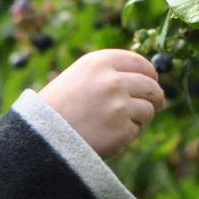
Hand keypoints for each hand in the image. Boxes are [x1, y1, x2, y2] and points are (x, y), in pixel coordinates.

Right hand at [37, 49, 164, 158]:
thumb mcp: (80, 75)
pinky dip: (127, 134)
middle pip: (151, 86)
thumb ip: (110, 71)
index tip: (153, 81)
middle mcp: (112, 81)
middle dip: (156, 96)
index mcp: (100, 62)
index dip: (151, 74)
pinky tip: (107, 135)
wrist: (41, 136)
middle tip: (157, 103)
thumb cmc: (59, 106)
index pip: (141, 63)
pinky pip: (137, 130)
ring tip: (118, 122)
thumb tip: (148, 78)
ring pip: (148, 109)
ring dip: (141, 117)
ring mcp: (119, 106)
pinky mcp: (122, 130)